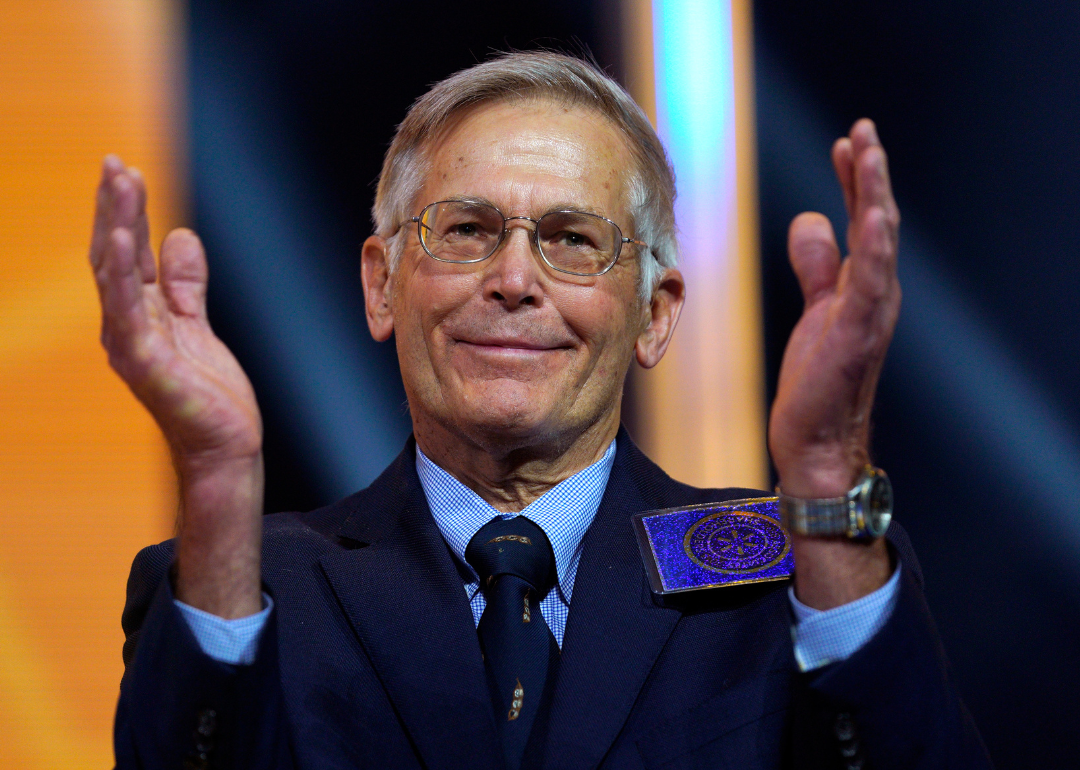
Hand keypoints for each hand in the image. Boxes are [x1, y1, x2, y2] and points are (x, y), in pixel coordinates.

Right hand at [90, 156, 263, 616]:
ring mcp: (130, 343)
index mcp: (140, 316)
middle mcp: (126, 326)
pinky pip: (128, 310)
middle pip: (114, 256)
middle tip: (112, 162)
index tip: (123, 173)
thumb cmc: (209, 395)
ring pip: (115, 275)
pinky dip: (123, 273)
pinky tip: (123, 239)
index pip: (127, 256)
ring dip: (115, 226)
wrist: (224, 446)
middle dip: (113, 208)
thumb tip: (179, 235)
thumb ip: (186, 284)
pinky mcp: (144, 361)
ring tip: (116, 183)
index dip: (124, 214)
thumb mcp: (199, 325)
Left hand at [767, 120, 899, 608]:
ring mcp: (870, 314)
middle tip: (861, 131)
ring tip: (867, 151)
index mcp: (862, 287)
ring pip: (880, 243)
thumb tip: (813, 219)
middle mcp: (874, 295)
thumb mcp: (814, 310)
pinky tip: (872, 214)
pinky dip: (874, 246)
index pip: (863, 222)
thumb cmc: (818, 381)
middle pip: (877, 222)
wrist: (817, 441)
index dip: (857, 181)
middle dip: (869, 175)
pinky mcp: (857, 335)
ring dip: (875, 195)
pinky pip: (870, 283)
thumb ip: (817, 267)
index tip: (847, 143)